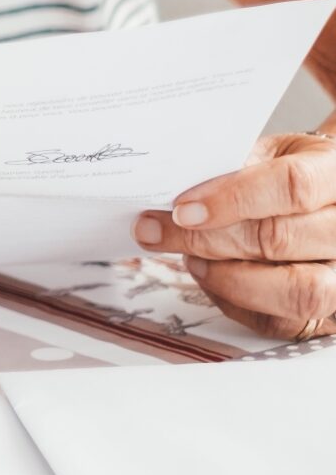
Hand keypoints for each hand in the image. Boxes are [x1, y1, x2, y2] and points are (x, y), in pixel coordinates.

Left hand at [136, 120, 335, 338]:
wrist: (327, 196)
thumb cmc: (293, 173)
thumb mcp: (271, 153)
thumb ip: (233, 166)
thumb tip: (173, 192)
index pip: (293, 186)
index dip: (233, 198)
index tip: (182, 209)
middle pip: (281, 239)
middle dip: (207, 239)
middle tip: (156, 231)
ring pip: (295, 291)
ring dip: (227, 278)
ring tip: (189, 258)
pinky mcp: (330, 311)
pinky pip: (284, 322)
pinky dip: (236, 303)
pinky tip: (210, 277)